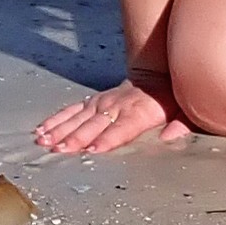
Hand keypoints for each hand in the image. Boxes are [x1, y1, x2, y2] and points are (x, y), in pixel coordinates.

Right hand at [35, 74, 188, 155]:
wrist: (156, 75)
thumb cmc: (169, 99)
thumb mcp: (183, 110)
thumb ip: (181, 124)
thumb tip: (171, 137)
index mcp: (139, 112)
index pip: (122, 128)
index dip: (107, 138)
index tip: (92, 149)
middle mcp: (116, 106)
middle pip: (94, 124)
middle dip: (76, 137)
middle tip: (59, 149)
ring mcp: (102, 102)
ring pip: (78, 117)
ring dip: (60, 130)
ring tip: (44, 141)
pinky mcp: (93, 101)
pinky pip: (71, 110)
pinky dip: (56, 120)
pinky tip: (42, 129)